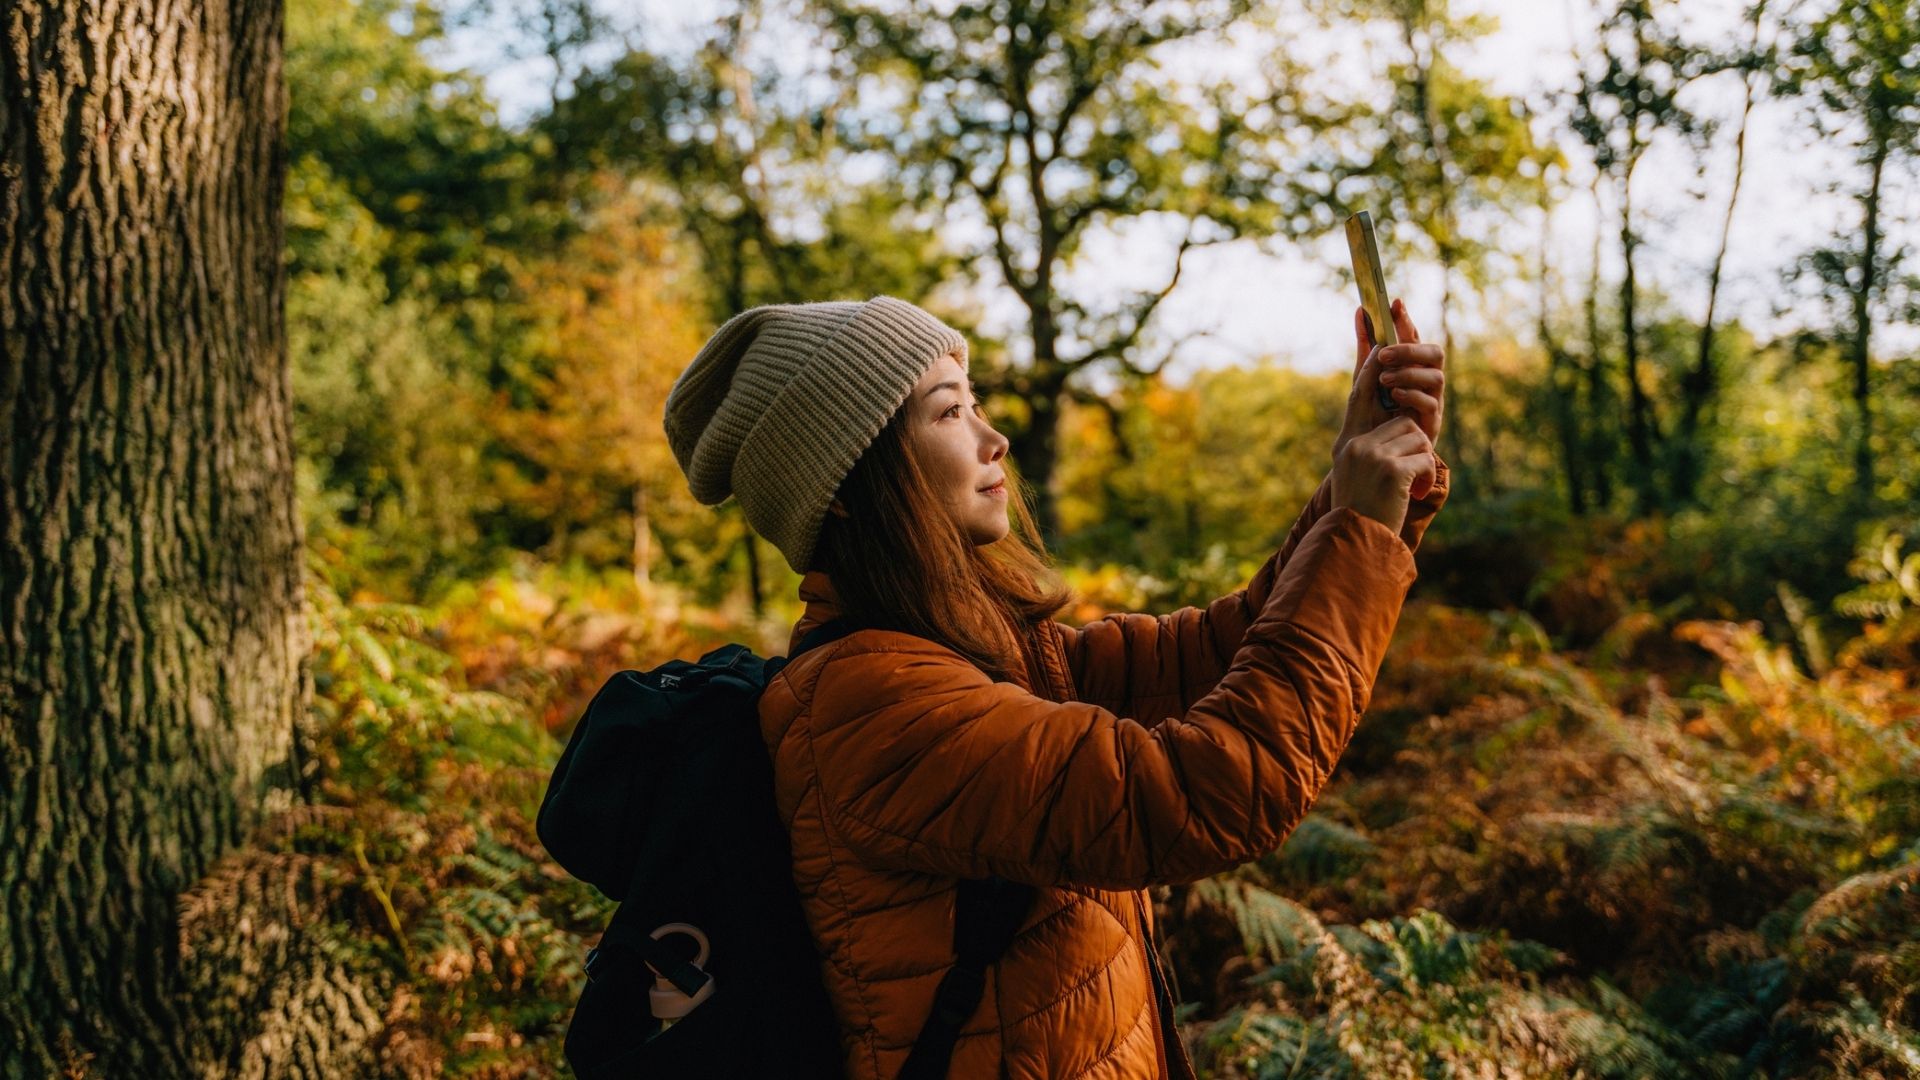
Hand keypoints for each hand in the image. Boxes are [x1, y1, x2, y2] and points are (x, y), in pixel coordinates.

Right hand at [1330, 415, 1436, 536]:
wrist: (1353, 541)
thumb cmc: (1358, 515)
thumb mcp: (1353, 479)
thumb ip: (1369, 458)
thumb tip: (1402, 441)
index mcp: (1351, 447)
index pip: (1390, 424)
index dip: (1406, 442)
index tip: (1405, 466)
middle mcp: (1362, 447)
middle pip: (1407, 425)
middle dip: (1419, 447)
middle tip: (1416, 473)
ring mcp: (1377, 457)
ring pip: (1420, 440)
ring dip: (1425, 463)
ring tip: (1416, 487)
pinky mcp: (1394, 471)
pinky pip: (1427, 461)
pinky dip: (1428, 479)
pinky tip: (1417, 495)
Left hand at [1333, 298, 1444, 499]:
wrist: (1373, 460)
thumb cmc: (1372, 416)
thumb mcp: (1364, 378)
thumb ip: (1365, 348)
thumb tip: (1360, 311)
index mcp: (1410, 367)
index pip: (1413, 337)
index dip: (1406, 320)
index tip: (1394, 303)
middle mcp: (1425, 381)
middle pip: (1434, 353)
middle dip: (1410, 349)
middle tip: (1384, 353)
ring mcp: (1432, 401)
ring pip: (1436, 376)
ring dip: (1410, 372)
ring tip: (1385, 379)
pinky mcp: (1431, 424)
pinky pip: (1432, 403)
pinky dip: (1412, 394)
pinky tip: (1395, 395)